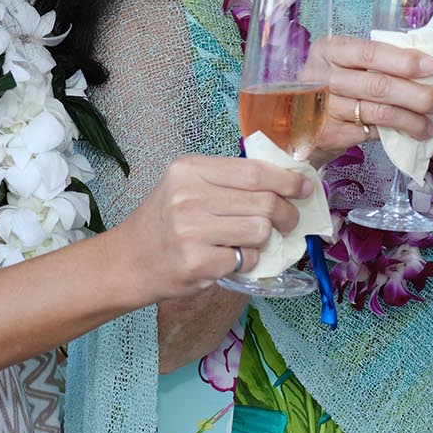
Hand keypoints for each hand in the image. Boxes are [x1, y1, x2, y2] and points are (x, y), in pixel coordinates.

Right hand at [112, 154, 311, 302]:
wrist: (128, 261)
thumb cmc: (164, 222)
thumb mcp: (187, 186)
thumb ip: (228, 180)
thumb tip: (286, 180)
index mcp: (189, 170)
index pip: (254, 171)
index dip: (287, 180)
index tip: (305, 187)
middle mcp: (189, 196)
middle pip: (264, 201)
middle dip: (286, 213)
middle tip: (289, 220)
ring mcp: (192, 231)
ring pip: (260, 230)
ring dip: (266, 239)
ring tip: (253, 240)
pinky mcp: (198, 263)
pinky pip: (248, 259)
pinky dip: (249, 260)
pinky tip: (232, 257)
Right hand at [311, 37, 432, 157]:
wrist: (296, 122)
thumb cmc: (331, 86)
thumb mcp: (342, 64)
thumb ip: (373, 62)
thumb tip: (426, 67)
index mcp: (328, 50)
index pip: (370, 52)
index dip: (403, 60)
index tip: (432, 66)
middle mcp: (322, 77)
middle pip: (378, 85)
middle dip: (416, 94)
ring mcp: (324, 108)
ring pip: (378, 112)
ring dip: (411, 120)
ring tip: (430, 124)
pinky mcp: (330, 133)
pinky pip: (372, 132)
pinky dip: (396, 133)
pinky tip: (412, 134)